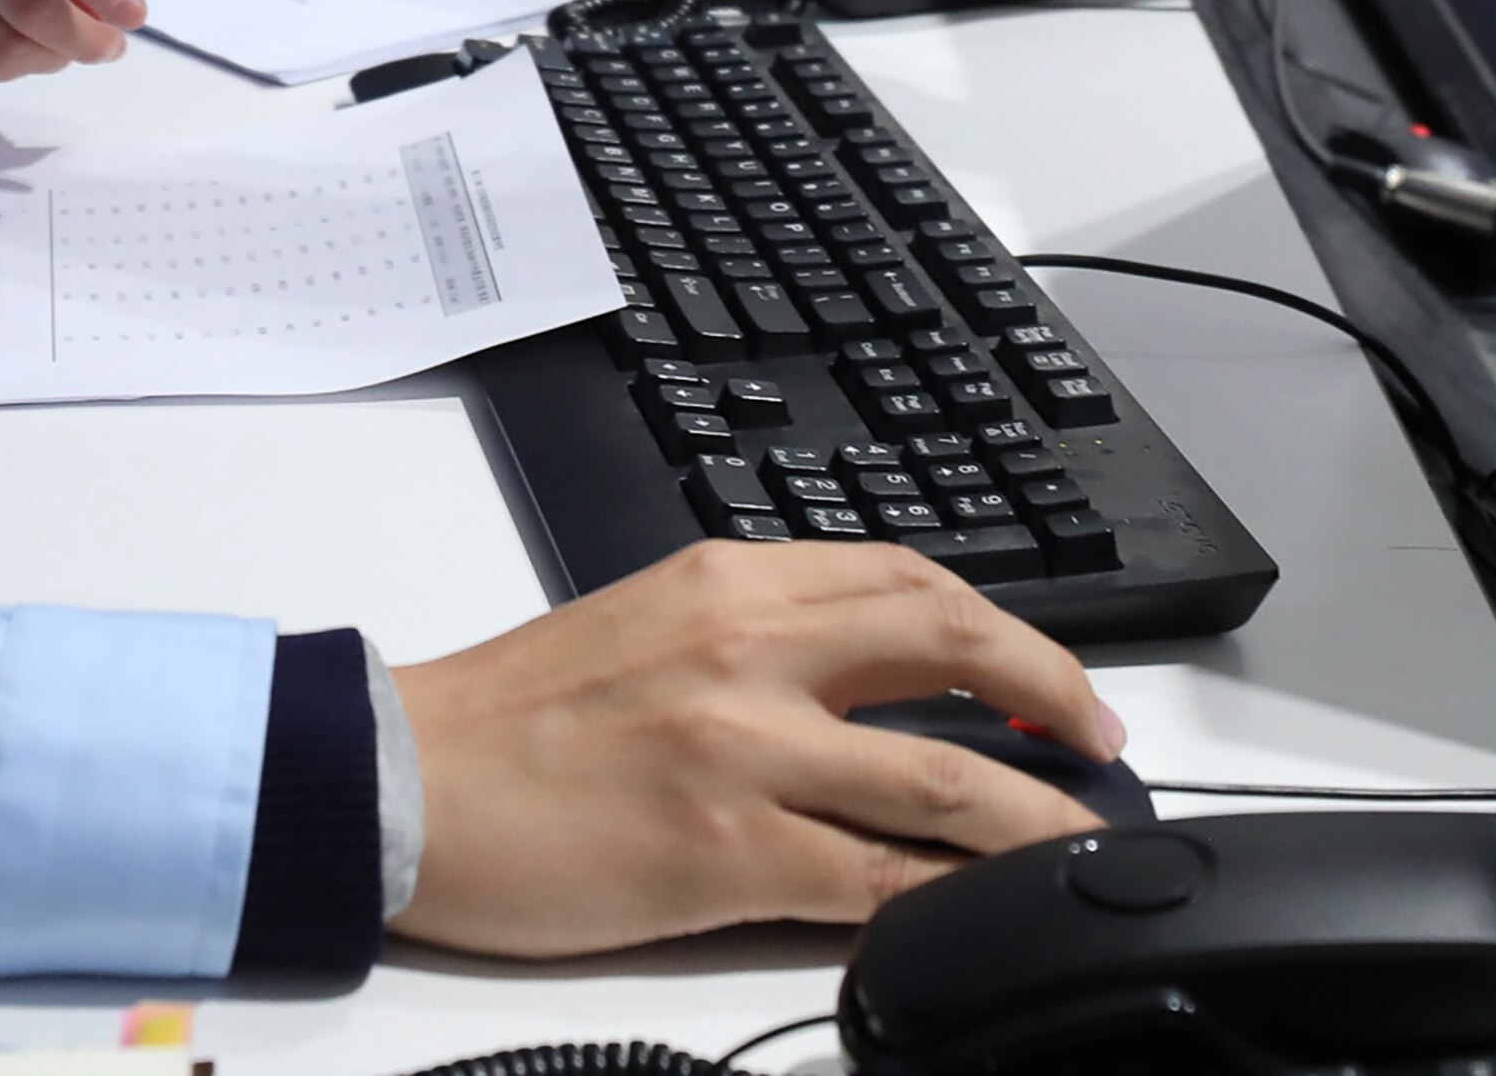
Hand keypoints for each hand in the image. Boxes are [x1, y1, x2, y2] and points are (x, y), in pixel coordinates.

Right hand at [391, 541, 1125, 956]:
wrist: (398, 779)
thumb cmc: (507, 719)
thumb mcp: (645, 626)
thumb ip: (753, 638)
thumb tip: (865, 688)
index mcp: (728, 580)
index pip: (908, 580)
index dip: (1005, 631)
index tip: (1044, 681)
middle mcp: (749, 647)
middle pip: (954, 646)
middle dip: (1054, 696)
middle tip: (1097, 747)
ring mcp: (744, 749)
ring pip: (943, 779)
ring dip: (1036, 821)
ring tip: (1082, 850)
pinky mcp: (724, 850)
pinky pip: (874, 878)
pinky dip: (947, 897)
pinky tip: (982, 914)